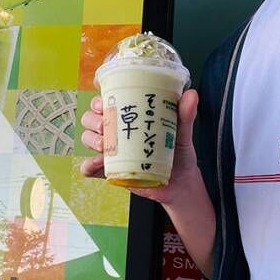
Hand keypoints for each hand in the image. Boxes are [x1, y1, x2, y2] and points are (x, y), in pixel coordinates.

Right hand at [80, 89, 200, 204]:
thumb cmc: (178, 153)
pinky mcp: (110, 170)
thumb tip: (191, 95)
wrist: (180, 183)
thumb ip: (185, 115)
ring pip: (88, 139)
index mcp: (129, 116)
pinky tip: (97, 164)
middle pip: (91, 119)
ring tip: (103, 146)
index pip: (106, 102)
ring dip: (91, 139)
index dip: (98, 99)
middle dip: (93, 119)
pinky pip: (90, 168)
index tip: (103, 100)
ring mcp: (111, 151)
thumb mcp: (182, 132)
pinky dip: (88, 166)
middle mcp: (116, 131)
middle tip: (104, 125)